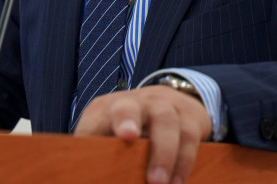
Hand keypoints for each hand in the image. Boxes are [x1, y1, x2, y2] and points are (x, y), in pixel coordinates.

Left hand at [73, 86, 211, 183]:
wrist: (168, 101)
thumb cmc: (129, 128)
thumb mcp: (107, 134)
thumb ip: (96, 153)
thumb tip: (87, 177)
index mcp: (106, 109)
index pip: (96, 117)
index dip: (96, 128)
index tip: (110, 140)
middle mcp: (134, 102)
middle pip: (128, 107)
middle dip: (127, 121)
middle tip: (127, 138)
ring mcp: (163, 106)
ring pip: (165, 121)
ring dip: (164, 153)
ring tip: (158, 183)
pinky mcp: (188, 116)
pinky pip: (189, 135)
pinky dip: (184, 160)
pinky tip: (177, 182)